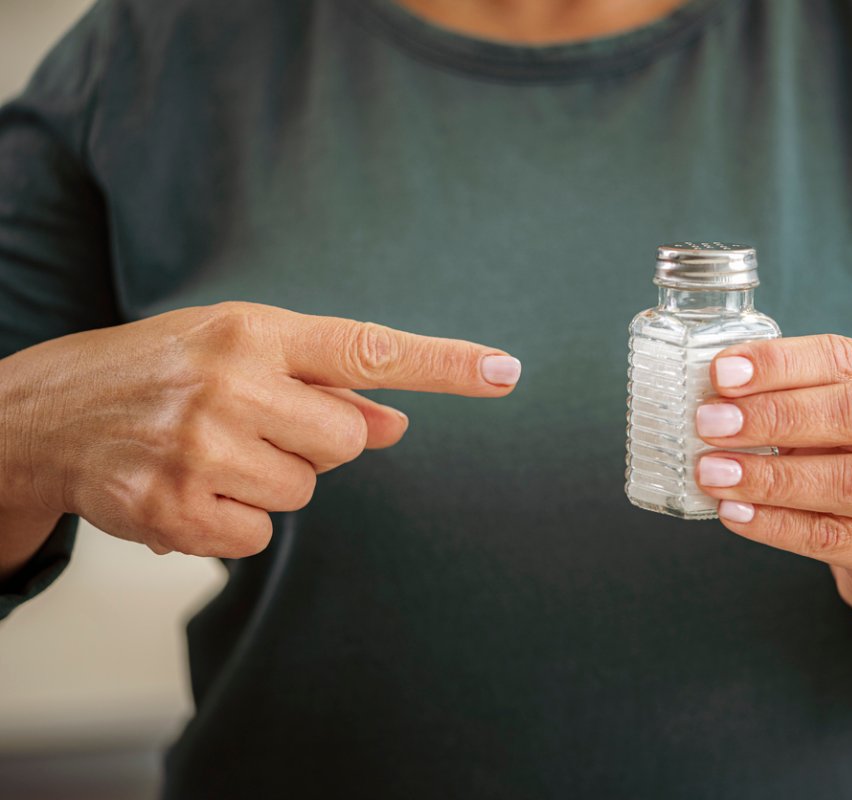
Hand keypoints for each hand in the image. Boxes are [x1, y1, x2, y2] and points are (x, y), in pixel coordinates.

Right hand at [0, 302, 520, 561]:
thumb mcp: (241, 352)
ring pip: (304, 492)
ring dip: (272, 482)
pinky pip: (257, 535)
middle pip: (347, 442)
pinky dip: (233, 522)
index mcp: (254, 332)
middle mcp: (229, 383)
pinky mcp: (176, 510)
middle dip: (317, 444)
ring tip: (215, 453)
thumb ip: (322, 383)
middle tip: (258, 426)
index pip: (369, 348)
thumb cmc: (164, 371)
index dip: (444, 364)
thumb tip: (395, 421)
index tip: (506, 370)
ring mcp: (200, 449)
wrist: (52, 413)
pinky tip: (191, 489)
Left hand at [694, 334, 851, 678]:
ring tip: (713, 472)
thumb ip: (794, 398)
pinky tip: (735, 512)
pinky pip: (832, 537)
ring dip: (770, 475)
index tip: (721, 373)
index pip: (846, 360)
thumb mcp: (842, 419)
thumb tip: (716, 395)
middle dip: (775, 415)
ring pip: (849, 481)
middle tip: (711, 422)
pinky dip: (776, 524)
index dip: (780, 364)